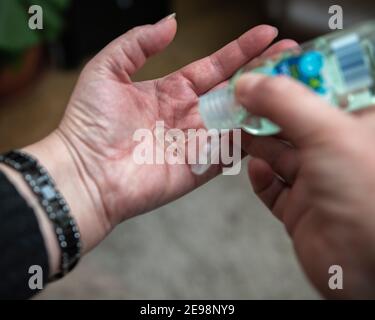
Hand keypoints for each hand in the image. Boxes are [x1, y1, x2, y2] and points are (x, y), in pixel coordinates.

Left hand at [23, 17, 297, 259]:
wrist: (86, 173)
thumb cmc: (90, 124)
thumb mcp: (107, 70)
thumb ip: (138, 44)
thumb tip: (170, 23)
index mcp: (170, 91)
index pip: (214, 67)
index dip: (240, 50)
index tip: (266, 34)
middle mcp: (188, 115)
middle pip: (234, 90)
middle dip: (263, 71)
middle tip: (292, 54)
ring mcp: (197, 141)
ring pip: (239, 118)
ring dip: (265, 102)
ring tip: (294, 82)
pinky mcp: (202, 167)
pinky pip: (234, 150)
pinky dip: (255, 137)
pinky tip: (277, 120)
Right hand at [237, 73, 374, 297]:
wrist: (362, 267)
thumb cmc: (365, 196)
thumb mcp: (326, 132)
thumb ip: (284, 102)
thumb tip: (250, 83)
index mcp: (358, 127)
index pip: (324, 89)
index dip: (295, 76)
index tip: (266, 67)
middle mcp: (338, 153)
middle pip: (295, 122)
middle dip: (266, 111)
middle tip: (240, 100)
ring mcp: (318, 182)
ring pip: (280, 154)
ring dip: (257, 143)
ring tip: (234, 130)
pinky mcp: (300, 207)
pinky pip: (273, 188)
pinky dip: (261, 179)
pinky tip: (255, 170)